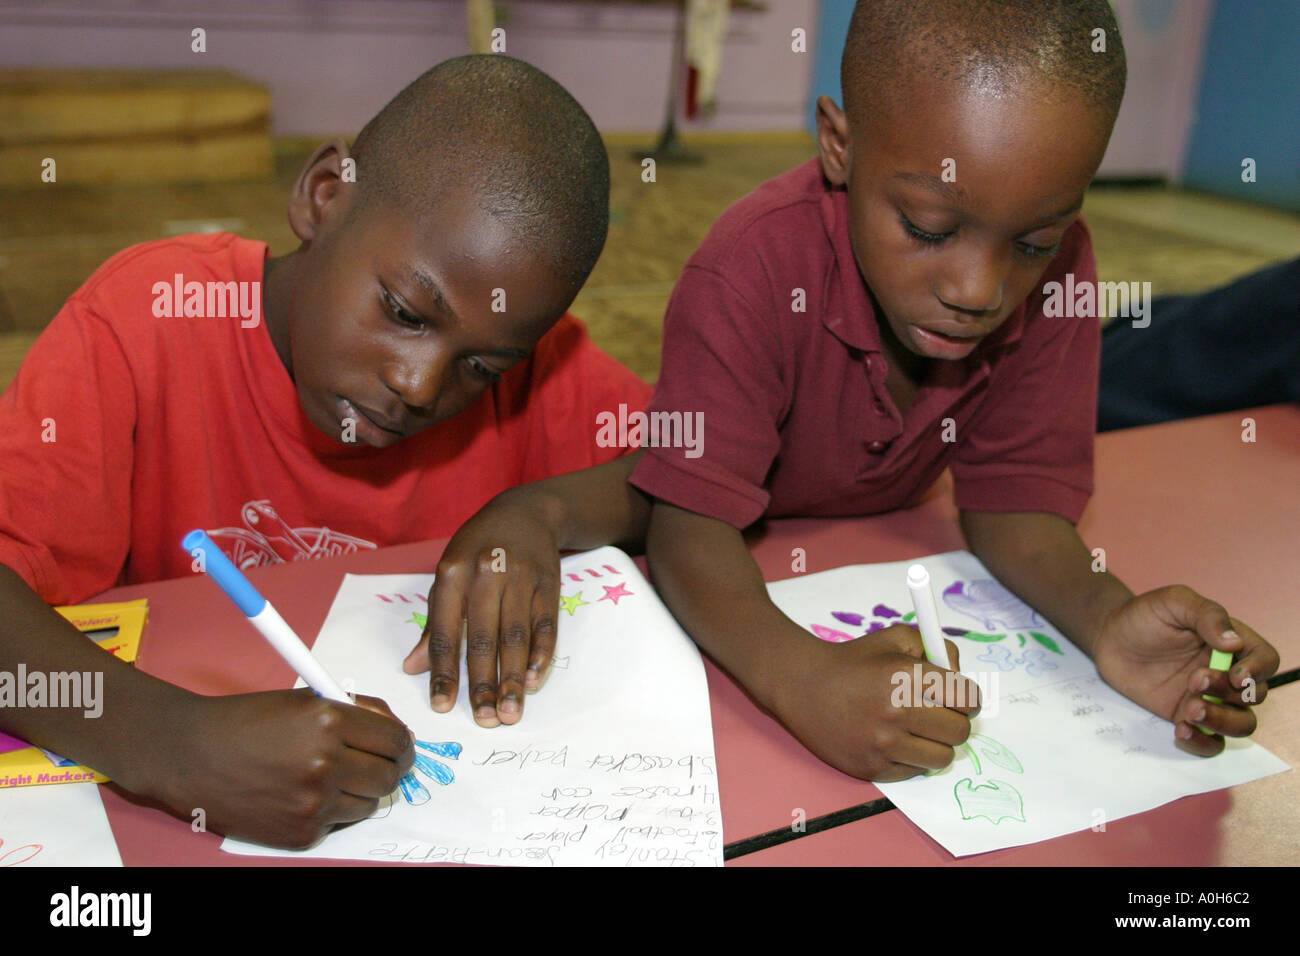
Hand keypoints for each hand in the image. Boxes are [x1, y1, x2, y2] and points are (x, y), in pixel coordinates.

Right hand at [156, 690, 413, 848]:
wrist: (190, 756)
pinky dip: (330, 810)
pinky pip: (338, 823)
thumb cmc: (247, 722)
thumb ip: (356, 712)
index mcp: (329, 722)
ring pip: (368, 804)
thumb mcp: (305, 701)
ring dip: (359, 792)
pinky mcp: (301, 833)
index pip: (396, 739)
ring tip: (329, 776)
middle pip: (390, 777)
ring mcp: (313, 803)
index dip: (402, 744)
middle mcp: (325, 763)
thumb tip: (396, 730)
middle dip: (389, 769)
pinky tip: (302, 794)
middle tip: (374, 763)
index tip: (398, 746)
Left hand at [403, 489, 560, 726]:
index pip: (445, 631)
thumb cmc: (477, 548)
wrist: (524, 512)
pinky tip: (533, 680)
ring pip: (516, 637)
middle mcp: (486, 574)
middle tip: (485, 720)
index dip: (443, 672)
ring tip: (509, 712)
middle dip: (483, 684)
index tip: (443, 706)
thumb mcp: (448, 574)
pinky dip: (539, 655)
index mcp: (452, 573)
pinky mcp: (549, 583)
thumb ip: (434, 622)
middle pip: (484, 639)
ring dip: (512, 678)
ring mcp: (521, 578)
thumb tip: (413, 668)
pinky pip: (545, 625)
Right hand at [775, 624, 980, 780]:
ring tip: (917, 730)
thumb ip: (937, 648)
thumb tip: (962, 678)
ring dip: (935, 744)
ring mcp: (883, 744)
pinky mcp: (871, 768)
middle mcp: (896, 712)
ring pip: (942, 758)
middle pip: (959, 732)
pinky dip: (910, 758)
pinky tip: (893, 741)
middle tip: (938, 714)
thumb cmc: (855, 660)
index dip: (967, 698)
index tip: (958, 698)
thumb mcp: (896, 638)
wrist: (802, 685)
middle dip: (954, 721)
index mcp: (906, 676)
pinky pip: (914, 771)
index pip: (967, 698)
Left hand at [1091, 585, 1278, 754]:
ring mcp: (1209, 697)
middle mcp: (1227, 673)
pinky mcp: (1186, 715)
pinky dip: (1203, 743)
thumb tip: (1234, 642)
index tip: (1236, 676)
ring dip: (1222, 722)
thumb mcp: (1174, 602)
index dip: (1258, 671)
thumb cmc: (1144, 616)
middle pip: (1255, 696)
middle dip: (1228, 694)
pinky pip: (1211, 742)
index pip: (1265, 660)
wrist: (1109, 637)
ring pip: (1240, 724)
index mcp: (1232, 643)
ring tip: (1190, 710)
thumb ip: (1207, 615)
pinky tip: (1181, 729)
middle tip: (1193, 681)